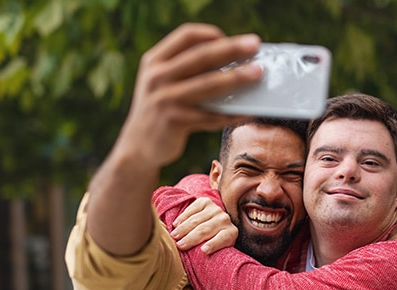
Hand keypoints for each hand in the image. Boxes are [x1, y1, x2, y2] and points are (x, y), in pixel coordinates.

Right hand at [86, 23, 261, 256]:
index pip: (186, 36)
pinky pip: (211, 116)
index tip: (231, 39)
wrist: (137, 149)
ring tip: (258, 73)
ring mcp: (165, 99)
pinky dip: (231, 114)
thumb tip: (232, 62)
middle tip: (255, 45)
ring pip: (209, 84)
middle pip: (201, 56)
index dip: (211, 34)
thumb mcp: (162, 84)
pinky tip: (248, 112)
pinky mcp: (174, 121)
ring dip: (237, 78)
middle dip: (232, 49)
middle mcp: (157, 77)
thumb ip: (185, 70)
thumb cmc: (159, 112)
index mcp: (154, 61)